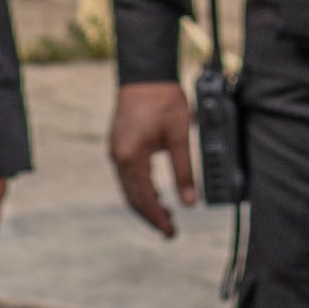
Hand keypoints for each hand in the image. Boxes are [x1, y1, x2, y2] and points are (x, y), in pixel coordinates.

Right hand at [108, 78, 195, 237]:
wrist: (145, 75)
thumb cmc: (163, 101)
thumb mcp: (179, 137)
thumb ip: (184, 171)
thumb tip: (191, 202)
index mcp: (131, 157)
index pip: (143, 198)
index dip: (157, 218)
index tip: (170, 232)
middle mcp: (119, 157)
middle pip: (133, 197)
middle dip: (151, 216)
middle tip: (170, 231)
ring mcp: (117, 152)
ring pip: (129, 188)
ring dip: (146, 204)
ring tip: (167, 214)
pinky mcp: (120, 146)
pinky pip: (129, 176)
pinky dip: (142, 189)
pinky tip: (157, 193)